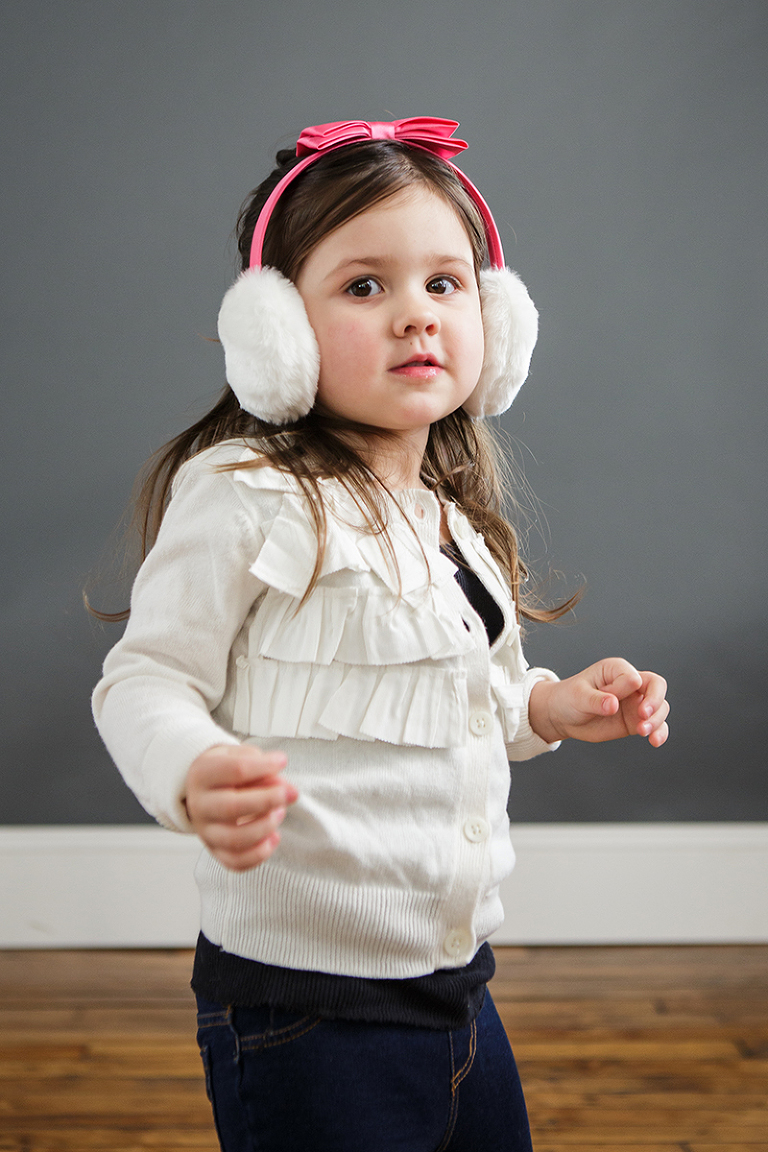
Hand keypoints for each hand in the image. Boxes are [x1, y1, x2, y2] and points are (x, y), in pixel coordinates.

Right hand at [184, 744, 297, 870]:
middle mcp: (199, 805)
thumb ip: (263, 768)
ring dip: (266, 826)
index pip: (235, 770)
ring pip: (235, 839)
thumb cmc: (228, 771)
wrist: (204, 789)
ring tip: (280, 812)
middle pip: (232, 807)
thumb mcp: (241, 757)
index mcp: (202, 774)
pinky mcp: (215, 851)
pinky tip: (273, 837)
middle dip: (268, 800)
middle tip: (290, 793)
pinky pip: (236, 862)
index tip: (282, 762)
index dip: (264, 766)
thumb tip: (285, 788)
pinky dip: (260, 853)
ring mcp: (205, 831)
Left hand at [529, 659, 668, 747]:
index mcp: (616, 670)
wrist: (561, 716)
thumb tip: (614, 704)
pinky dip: (659, 732)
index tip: (618, 702)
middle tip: (643, 717)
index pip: (638, 676)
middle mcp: (629, 684)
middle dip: (655, 703)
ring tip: (643, 732)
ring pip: (659, 708)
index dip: (634, 690)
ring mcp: (634, 703)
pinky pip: (655, 725)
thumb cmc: (568, 698)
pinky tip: (655, 741)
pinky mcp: (634, 721)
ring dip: (657, 720)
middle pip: (657, 688)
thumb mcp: (578, 697)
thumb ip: (597, 700)